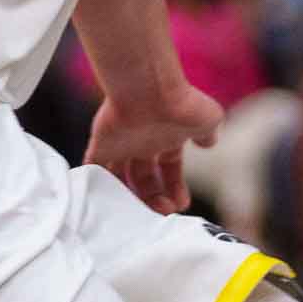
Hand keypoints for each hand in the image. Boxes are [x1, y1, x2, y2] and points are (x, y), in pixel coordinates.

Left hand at [85, 83, 222, 213]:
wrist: (149, 88)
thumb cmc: (181, 103)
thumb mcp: (208, 119)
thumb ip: (208, 133)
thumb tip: (209, 143)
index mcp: (167, 138)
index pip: (170, 170)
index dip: (175, 188)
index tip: (181, 204)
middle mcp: (143, 142)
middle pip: (144, 179)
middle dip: (154, 198)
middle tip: (162, 211)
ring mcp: (121, 144)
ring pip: (120, 179)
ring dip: (129, 198)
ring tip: (139, 212)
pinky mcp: (101, 144)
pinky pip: (92, 169)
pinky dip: (95, 184)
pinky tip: (105, 201)